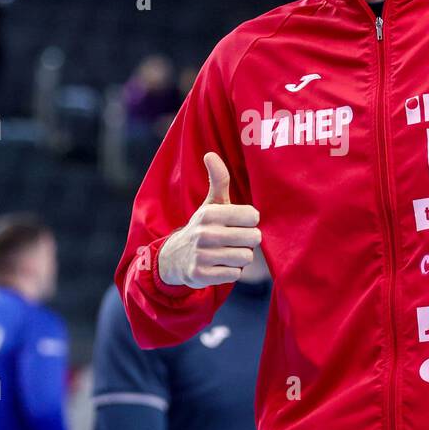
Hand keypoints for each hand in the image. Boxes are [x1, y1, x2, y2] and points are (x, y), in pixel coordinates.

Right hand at [158, 153, 261, 287]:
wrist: (175, 258)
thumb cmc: (203, 227)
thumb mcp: (210, 203)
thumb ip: (218, 179)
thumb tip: (210, 154)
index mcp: (210, 213)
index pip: (253, 216)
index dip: (250, 221)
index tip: (240, 222)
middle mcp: (205, 233)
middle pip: (253, 238)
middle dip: (248, 241)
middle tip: (235, 240)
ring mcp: (202, 255)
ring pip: (245, 258)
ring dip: (240, 257)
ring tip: (227, 252)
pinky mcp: (201, 275)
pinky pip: (234, 275)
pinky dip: (231, 272)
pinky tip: (220, 266)